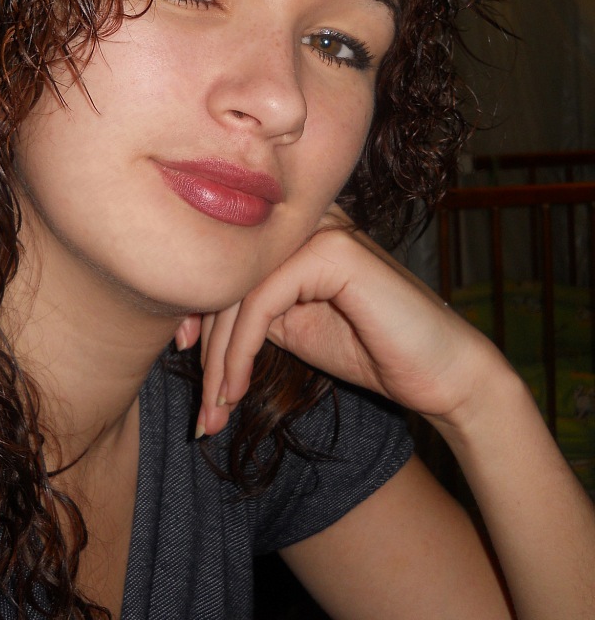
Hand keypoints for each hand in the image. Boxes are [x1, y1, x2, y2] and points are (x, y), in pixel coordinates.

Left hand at [192, 205, 507, 436]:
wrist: (445, 374)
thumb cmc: (375, 351)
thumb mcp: (296, 327)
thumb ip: (255, 311)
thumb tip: (190, 322)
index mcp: (301, 229)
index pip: (232, 267)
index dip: (199, 315)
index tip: (185, 364)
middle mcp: (309, 218)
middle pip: (229, 277)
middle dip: (206, 349)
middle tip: (201, 410)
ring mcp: (323, 228)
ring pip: (239, 291)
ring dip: (219, 361)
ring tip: (214, 412)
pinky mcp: (333, 251)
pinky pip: (262, 301)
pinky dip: (241, 352)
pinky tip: (237, 389)